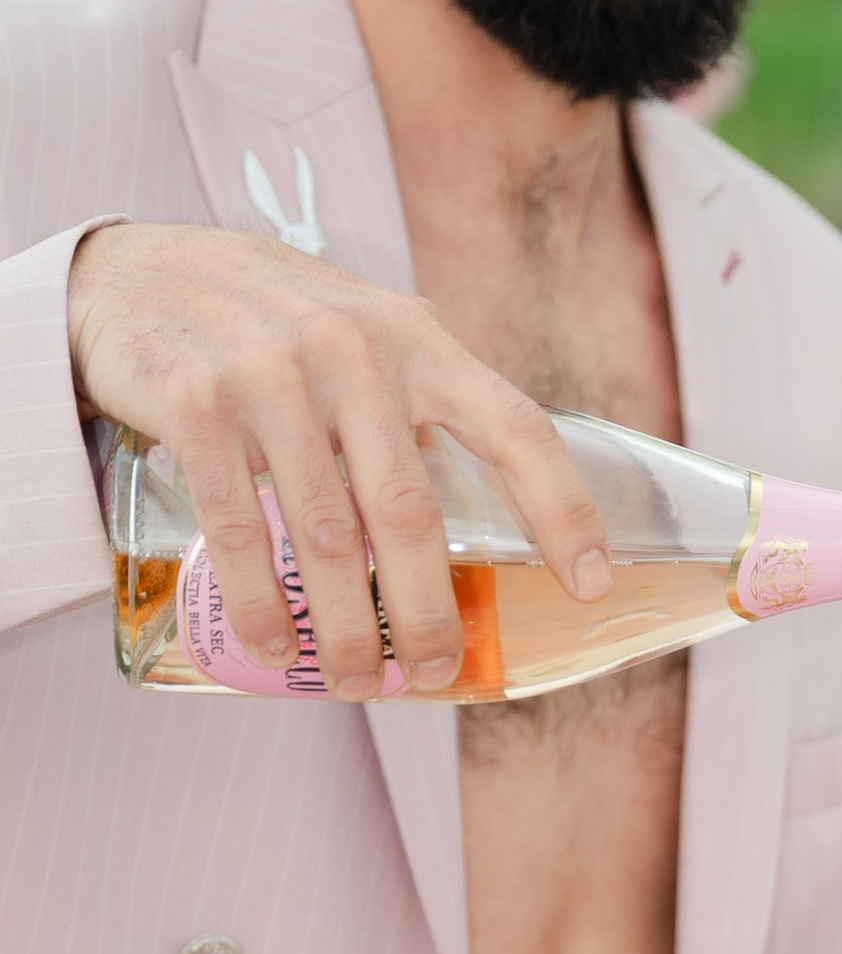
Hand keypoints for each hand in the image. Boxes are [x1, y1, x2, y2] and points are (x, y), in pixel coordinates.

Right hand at [69, 221, 611, 698]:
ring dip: (345, 627)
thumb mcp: (370, 336)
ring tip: (358, 682)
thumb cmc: (279, 322)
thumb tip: (499, 522)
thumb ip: (426, 405)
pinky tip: (276, 647)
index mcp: (419, 340)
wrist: (137, 272)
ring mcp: (270, 375)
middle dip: (427, 611)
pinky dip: (261, 603)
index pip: (516, 428)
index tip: (592, 583)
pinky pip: (239, 528)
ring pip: (325, 534)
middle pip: (410, 511)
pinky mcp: (196, 405)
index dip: (563, 510)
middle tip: (434, 671)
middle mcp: (354, 351)